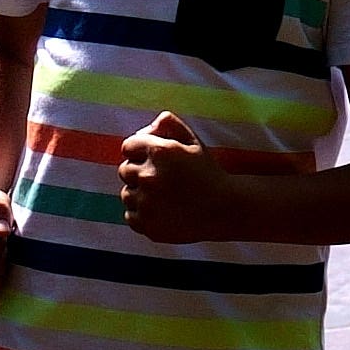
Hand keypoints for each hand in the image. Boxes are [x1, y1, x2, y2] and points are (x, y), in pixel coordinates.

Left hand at [115, 111, 243, 243]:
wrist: (224, 210)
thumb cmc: (208, 173)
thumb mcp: (193, 142)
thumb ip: (170, 124)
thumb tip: (150, 125)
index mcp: (160, 152)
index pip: (128, 146)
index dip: (139, 152)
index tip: (151, 160)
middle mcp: (149, 176)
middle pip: (124, 170)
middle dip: (138, 172)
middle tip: (160, 180)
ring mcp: (146, 203)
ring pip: (126, 194)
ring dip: (139, 194)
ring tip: (162, 197)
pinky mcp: (147, 224)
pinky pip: (130, 216)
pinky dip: (142, 215)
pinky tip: (161, 211)